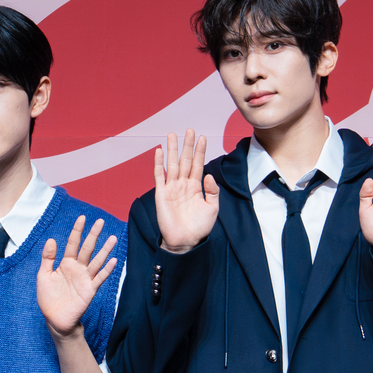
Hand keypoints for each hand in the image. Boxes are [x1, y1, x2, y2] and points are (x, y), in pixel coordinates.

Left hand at [37, 215, 119, 340]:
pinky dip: (107, 270)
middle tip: (100, 221)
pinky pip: (99, 278)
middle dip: (93, 235)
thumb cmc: (48, 297)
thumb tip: (51, 240)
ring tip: (112, 238)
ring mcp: (85, 278)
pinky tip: (113, 260)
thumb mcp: (43, 275)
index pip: (72, 244)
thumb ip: (48, 258)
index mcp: (65, 263)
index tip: (82, 218)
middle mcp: (77, 268)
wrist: (54, 318)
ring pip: (96, 261)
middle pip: (87, 249)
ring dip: (105, 250)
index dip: (77, 231)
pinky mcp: (90, 290)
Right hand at [154, 130, 219, 251]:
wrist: (185, 242)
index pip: (198, 165)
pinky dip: (159, 163)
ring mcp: (172, 188)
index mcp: (196, 187)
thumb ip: (212, 191)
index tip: (203, 137)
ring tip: (172, 135)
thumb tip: (209, 175)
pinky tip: (159, 151)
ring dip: (172, 150)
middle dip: (187, 146)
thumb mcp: (212, 208)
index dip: (200, 151)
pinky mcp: (162, 194)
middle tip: (189, 130)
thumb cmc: (199, 227)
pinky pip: (159, 175)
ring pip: (172, 164)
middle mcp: (183, 184)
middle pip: (185, 160)